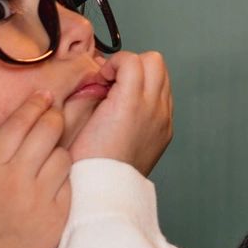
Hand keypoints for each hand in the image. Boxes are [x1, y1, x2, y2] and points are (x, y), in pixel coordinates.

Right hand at [0, 91, 73, 247]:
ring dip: (60, 150)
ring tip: (53, 155)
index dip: (34, 104)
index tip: (44, 96)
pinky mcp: (59, 214)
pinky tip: (57, 182)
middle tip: (55, 116)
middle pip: (47, 130)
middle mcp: (16, 178)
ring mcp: (40, 197)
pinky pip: (70, 182)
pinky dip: (66, 179)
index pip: (18, 123)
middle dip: (54, 117)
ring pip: (63, 154)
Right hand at [67, 49, 172, 175]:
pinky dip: (151, 95)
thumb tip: (101, 75)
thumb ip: (94, 87)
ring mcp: (163, 119)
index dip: (112, 65)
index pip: (130, 60)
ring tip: (124, 93)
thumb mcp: (81, 114)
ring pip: (163, 76)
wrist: (103, 187)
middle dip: (132, 65)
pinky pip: (165, 98)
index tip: (101, 80)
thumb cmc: (86, 156)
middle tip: (114, 81)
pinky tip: (132, 110)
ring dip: (144, 77)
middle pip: (154, 61)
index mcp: (130, 103)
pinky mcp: (166, 131)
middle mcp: (153, 109)